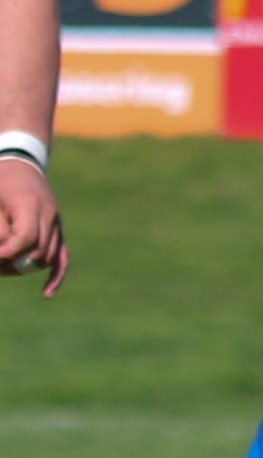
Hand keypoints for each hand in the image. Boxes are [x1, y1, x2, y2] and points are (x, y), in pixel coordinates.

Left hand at [0, 160, 64, 295]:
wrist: (20, 164)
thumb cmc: (0, 182)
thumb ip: (0, 227)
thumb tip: (4, 254)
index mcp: (31, 204)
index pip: (25, 237)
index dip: (7, 252)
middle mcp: (49, 215)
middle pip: (37, 250)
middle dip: (13, 263)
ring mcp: (56, 223)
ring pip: (46, 256)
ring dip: (25, 267)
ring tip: (4, 268)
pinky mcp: (57, 230)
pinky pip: (62, 257)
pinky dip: (55, 275)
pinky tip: (46, 293)